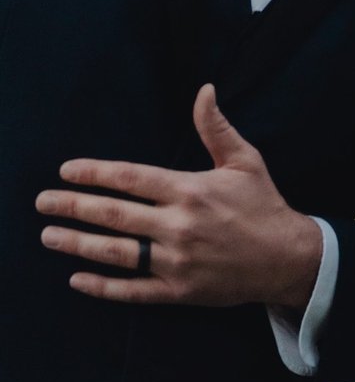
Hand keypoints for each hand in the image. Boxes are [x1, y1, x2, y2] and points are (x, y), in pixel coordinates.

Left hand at [35, 84, 321, 308]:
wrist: (286, 257)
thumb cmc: (263, 203)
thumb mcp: (244, 159)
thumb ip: (216, 127)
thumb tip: (204, 90)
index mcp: (190, 189)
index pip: (131, 178)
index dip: (95, 173)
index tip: (67, 170)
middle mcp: (178, 225)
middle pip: (114, 215)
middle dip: (74, 206)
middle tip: (42, 202)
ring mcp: (176, 261)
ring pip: (116, 253)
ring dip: (78, 244)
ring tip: (49, 236)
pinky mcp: (178, 291)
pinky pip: (132, 291)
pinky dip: (102, 288)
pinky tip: (77, 279)